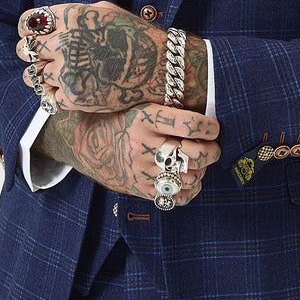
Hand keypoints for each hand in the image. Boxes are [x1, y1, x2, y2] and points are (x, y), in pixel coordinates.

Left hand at [17, 1, 206, 112]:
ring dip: (40, 77)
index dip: (26, 31)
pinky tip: (71, 89)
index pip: (28, 22)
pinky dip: (57, 95)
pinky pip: (49, 97)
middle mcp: (67, 42)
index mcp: (73, 17)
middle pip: (26, 50)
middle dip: (31, 54)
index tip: (32, 37)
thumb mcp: (105, 11)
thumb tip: (46, 23)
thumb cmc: (134, 36)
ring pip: (32, 76)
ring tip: (56, 76)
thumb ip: (74, 15)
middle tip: (42, 59)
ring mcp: (70, 71)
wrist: (159, 68)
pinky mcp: (74, 96)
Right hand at [32, 102, 220, 204]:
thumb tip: (205, 105)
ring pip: (189, 178)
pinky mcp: (140, 189)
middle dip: (212, 151)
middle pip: (194, 155)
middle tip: (213, 146)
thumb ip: (167, 106)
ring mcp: (141, 171)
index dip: (210, 127)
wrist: (85, 141)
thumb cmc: (119, 116)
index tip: (214, 126)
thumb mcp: (139, 103)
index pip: (190, 125)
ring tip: (199, 160)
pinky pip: (176, 196)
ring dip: (202, 170)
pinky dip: (190, 188)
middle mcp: (142, 146)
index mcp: (144, 119)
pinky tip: (189, 177)